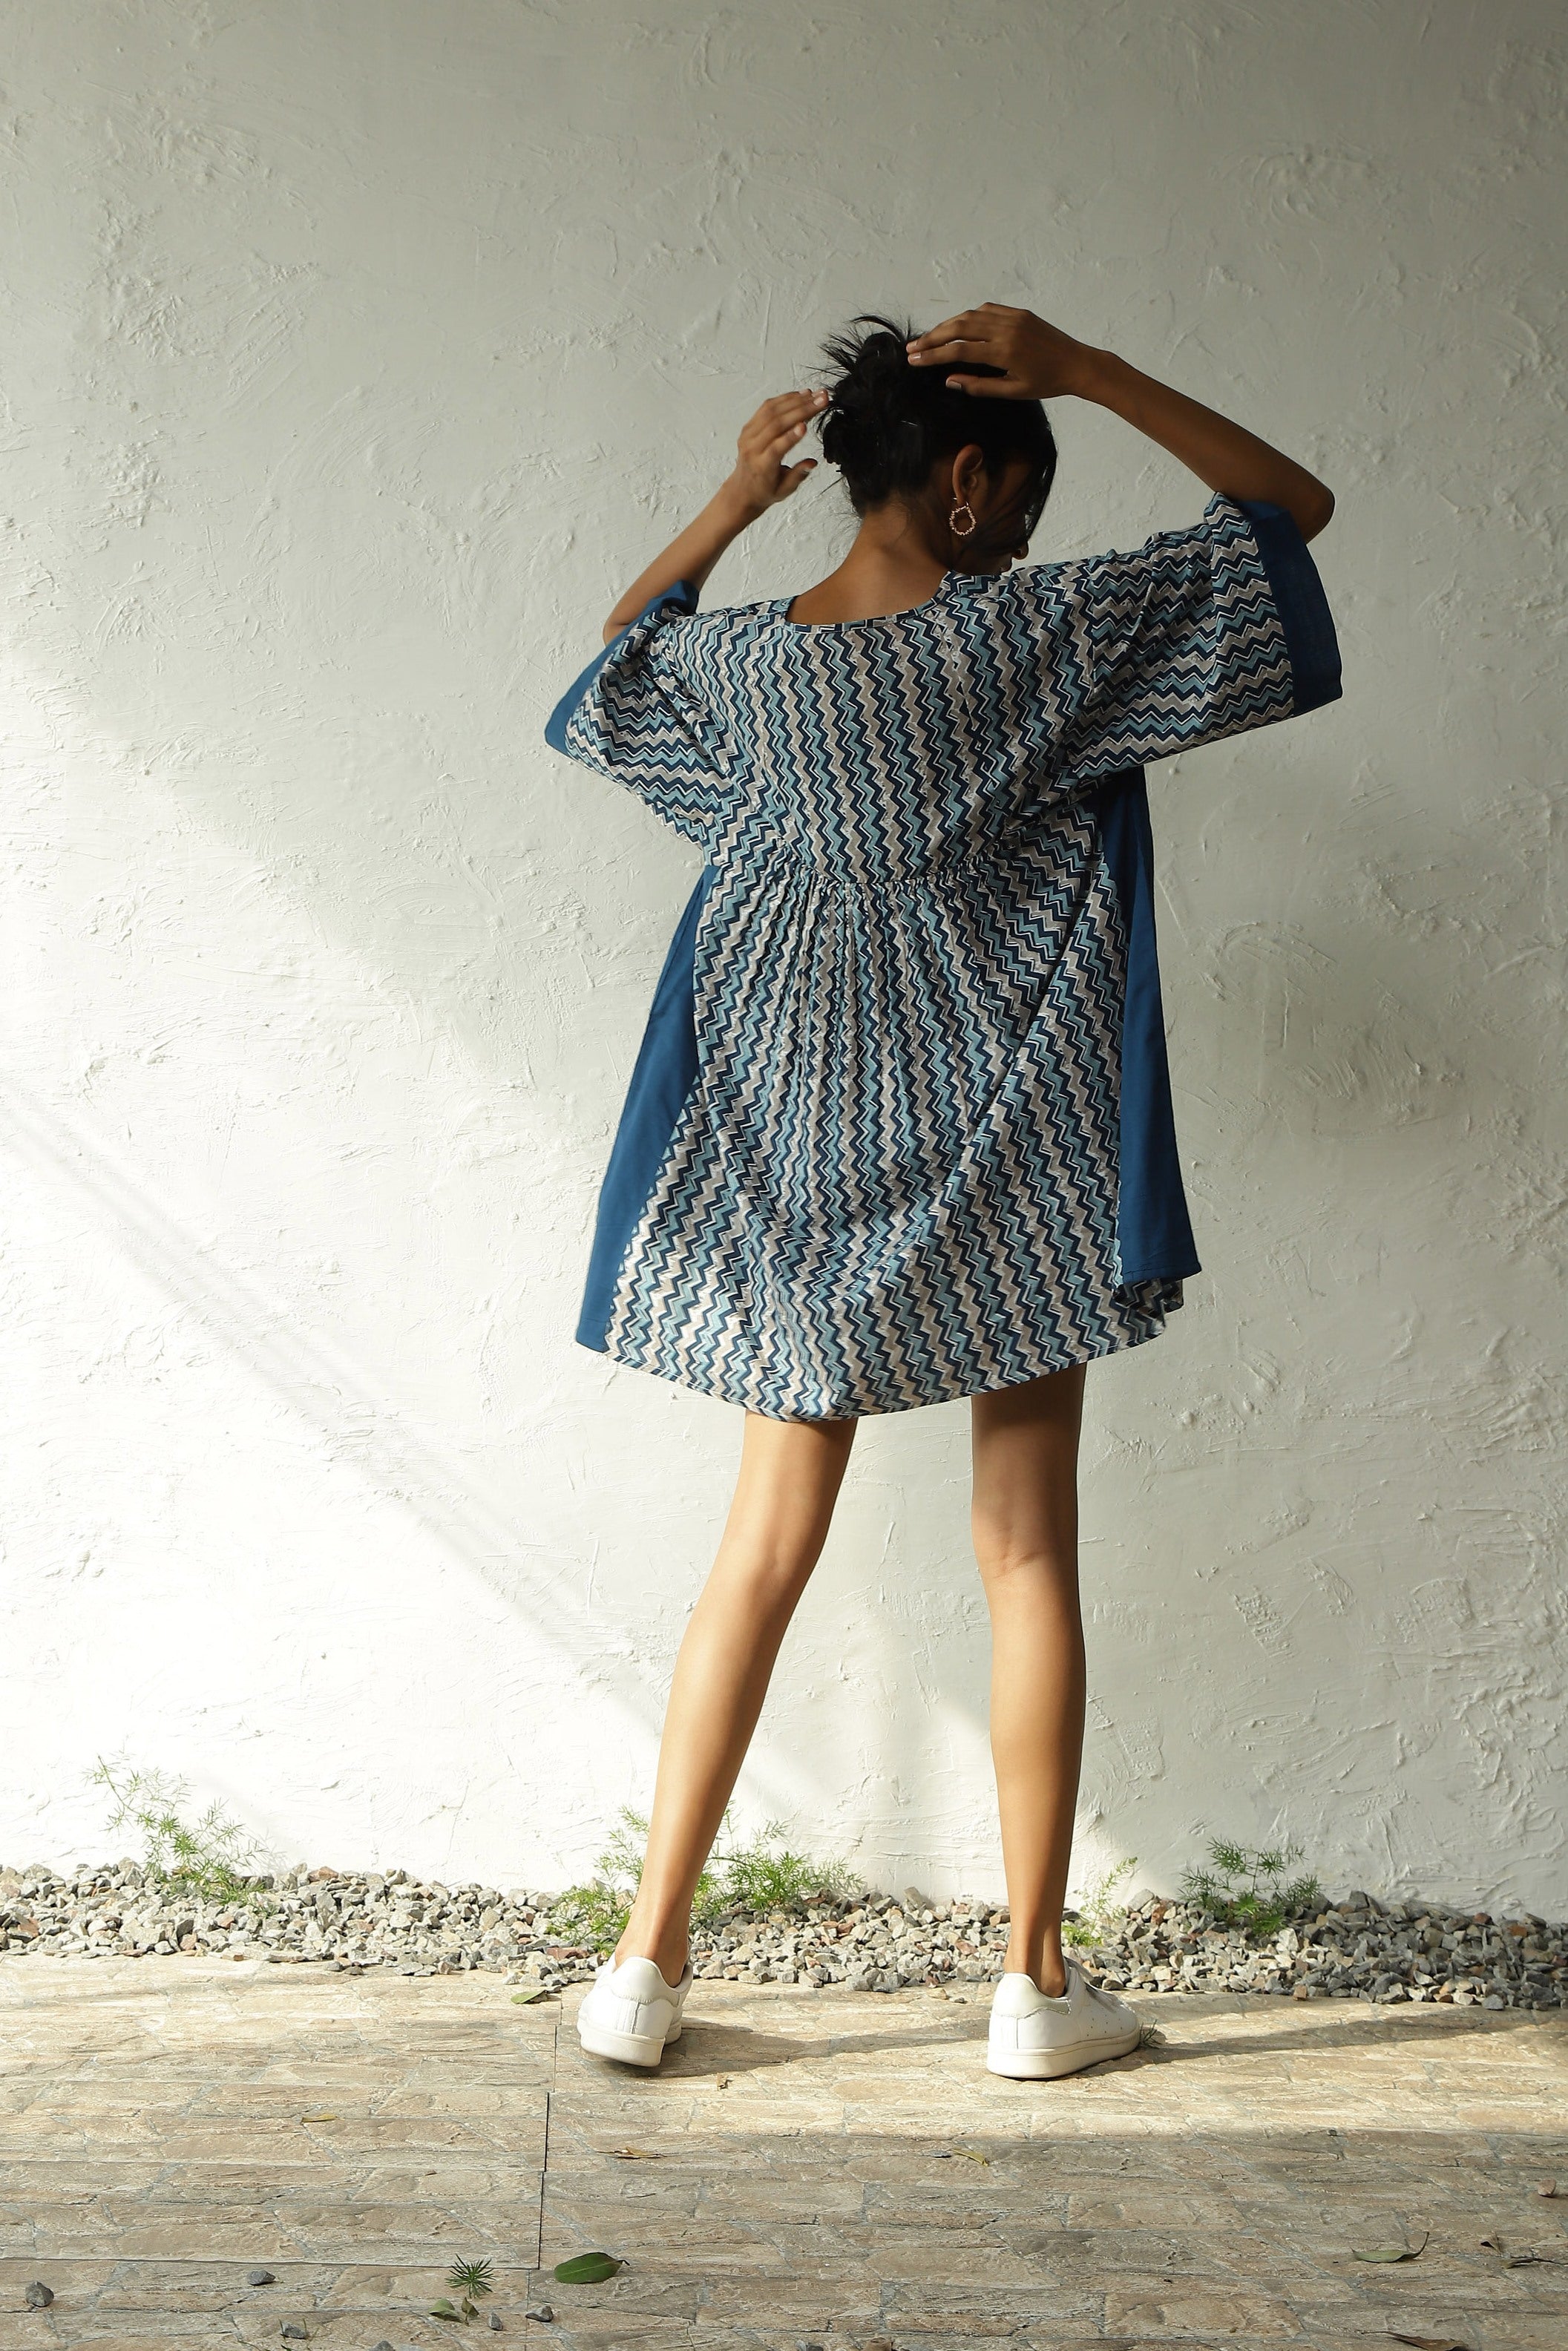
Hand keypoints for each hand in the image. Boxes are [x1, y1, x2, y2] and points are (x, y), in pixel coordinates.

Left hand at [724, 389, 828, 514]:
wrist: (742, 490)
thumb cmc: (765, 490)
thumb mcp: (784, 490)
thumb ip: (798, 475)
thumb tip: (812, 462)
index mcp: (761, 467)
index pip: (776, 448)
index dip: (790, 436)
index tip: (805, 426)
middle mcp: (752, 448)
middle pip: (776, 424)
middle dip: (801, 410)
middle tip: (821, 401)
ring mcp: (749, 434)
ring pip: (772, 411)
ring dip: (796, 400)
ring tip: (815, 395)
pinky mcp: (749, 425)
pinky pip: (767, 407)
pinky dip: (784, 399)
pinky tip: (801, 395)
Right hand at [905, 303, 1094, 399]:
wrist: (1077, 364)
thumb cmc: (1047, 383)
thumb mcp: (1012, 391)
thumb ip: (979, 386)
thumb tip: (949, 380)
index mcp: (1004, 352)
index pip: (959, 351)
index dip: (933, 355)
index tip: (913, 359)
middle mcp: (1006, 330)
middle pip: (959, 327)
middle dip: (932, 337)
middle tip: (913, 347)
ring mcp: (1013, 317)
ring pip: (971, 316)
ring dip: (947, 325)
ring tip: (931, 338)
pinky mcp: (1019, 313)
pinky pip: (987, 310)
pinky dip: (969, 316)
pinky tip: (957, 326)